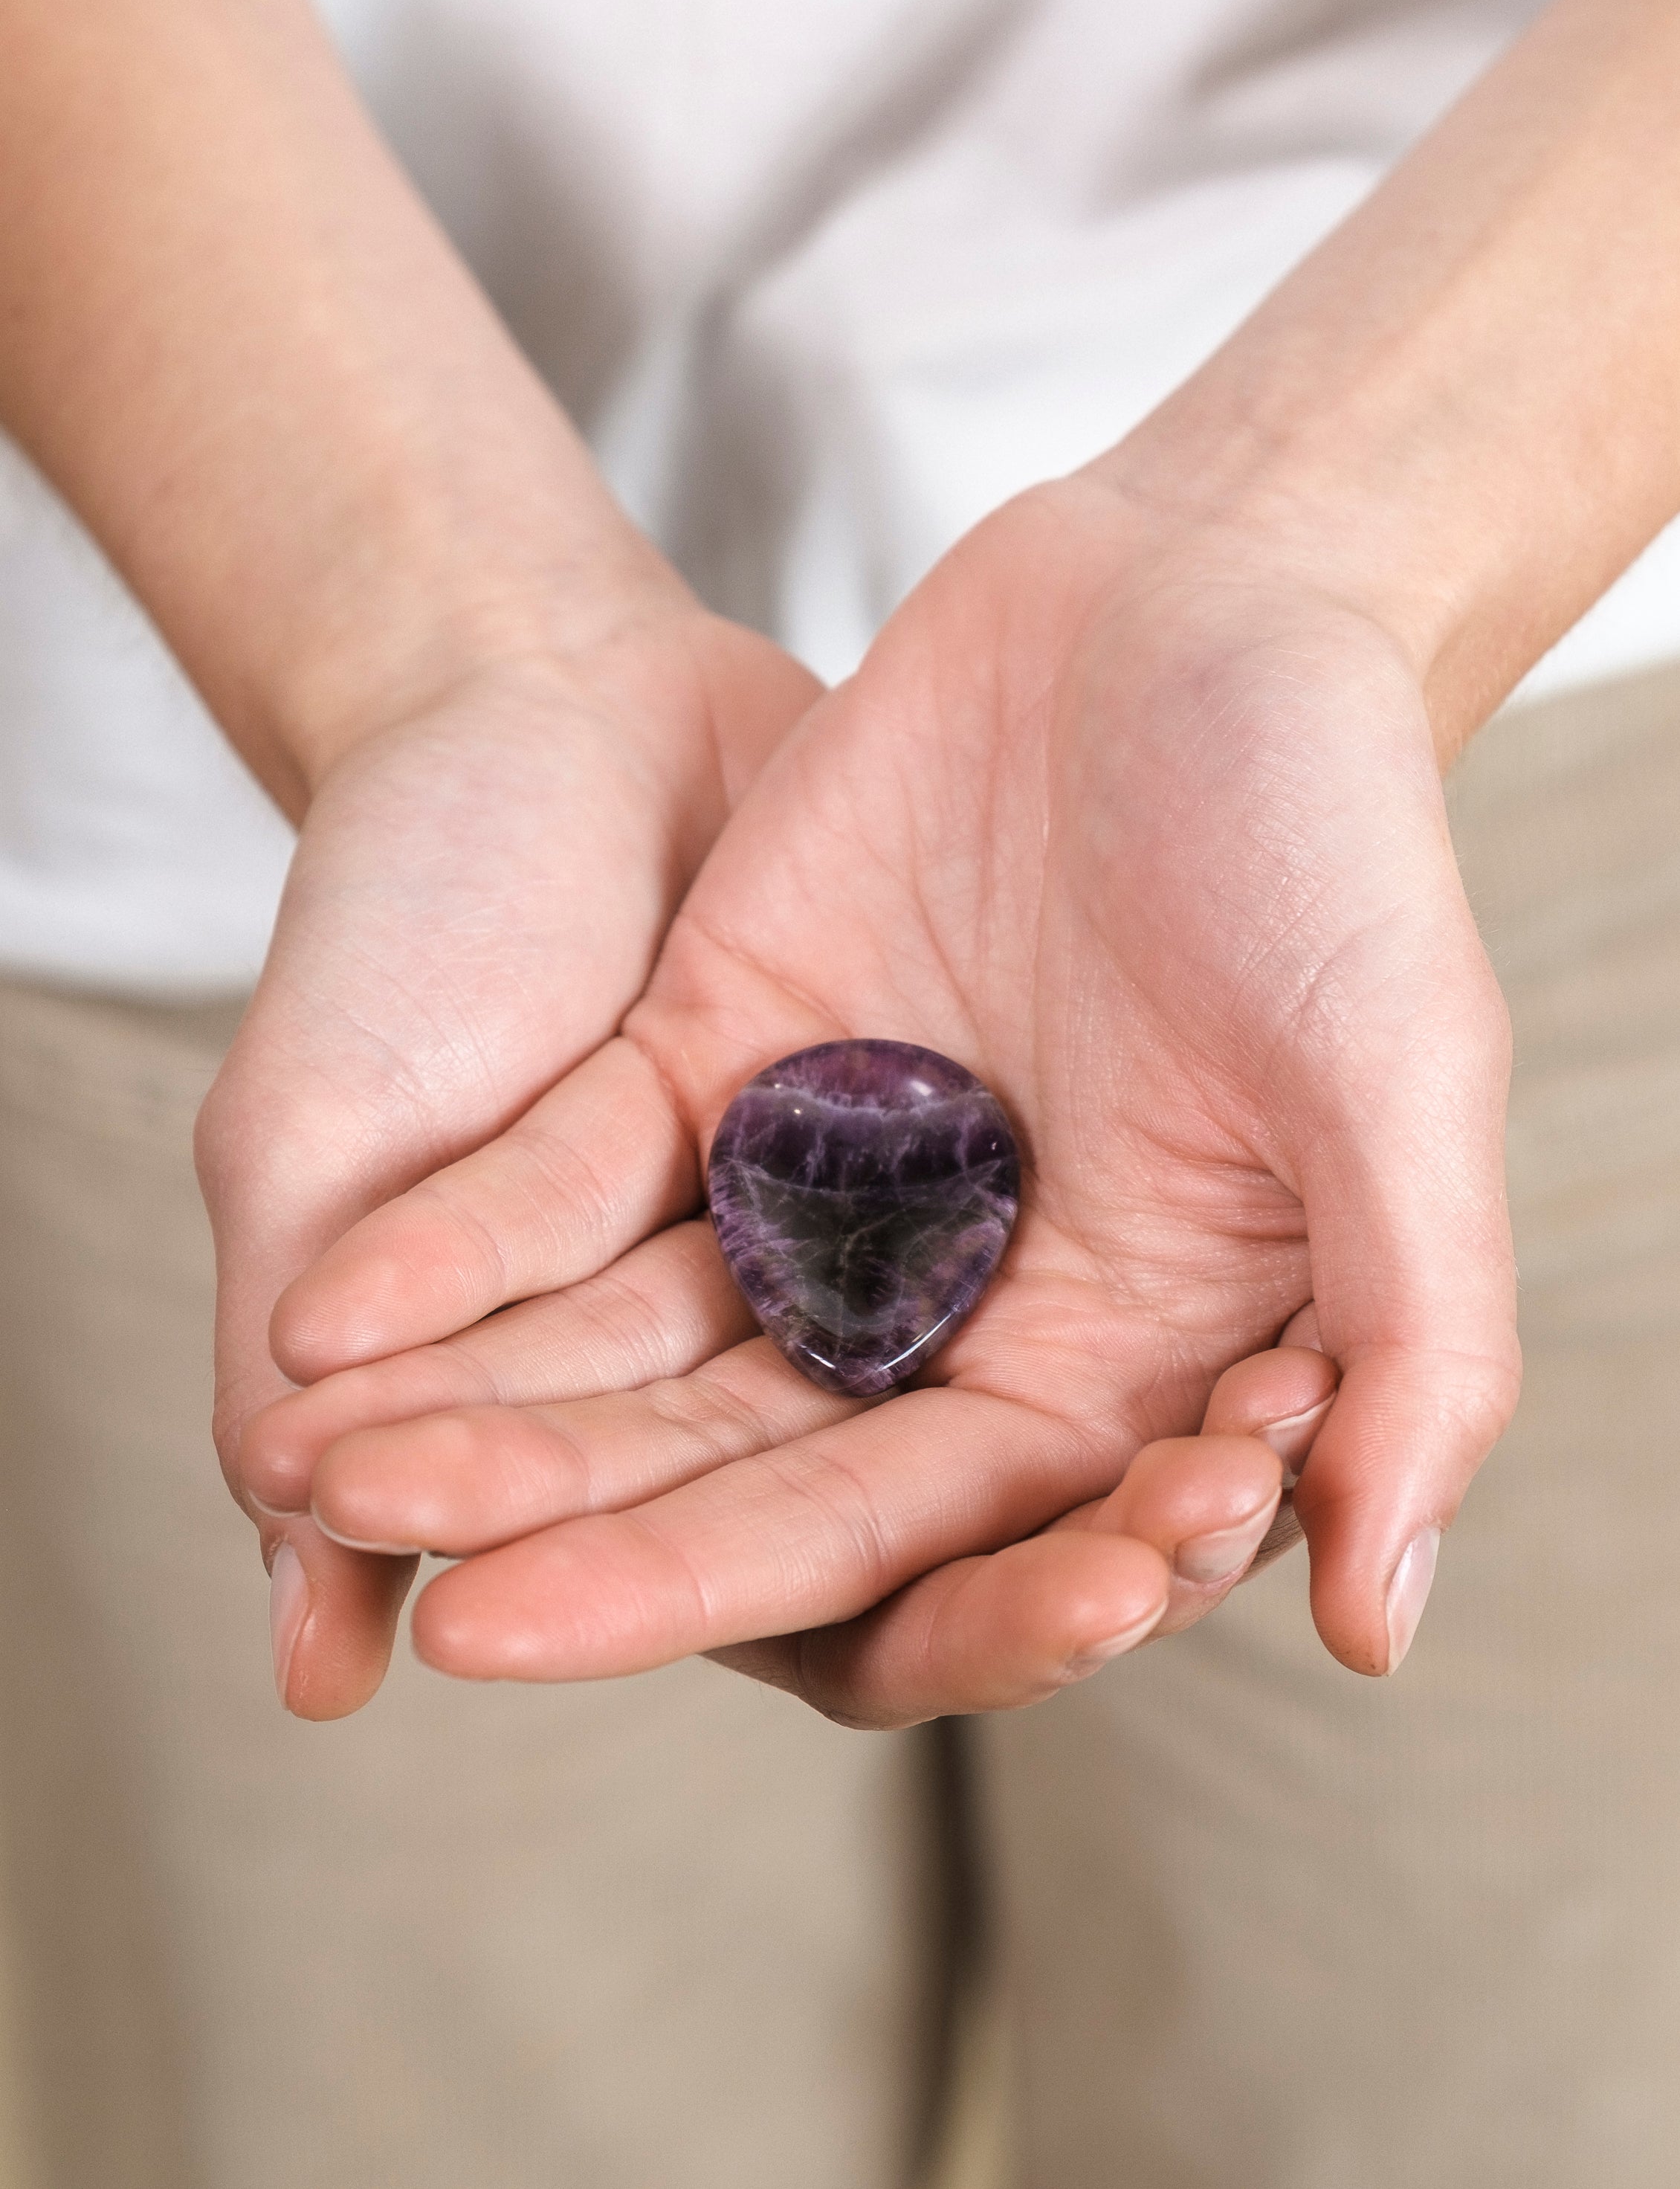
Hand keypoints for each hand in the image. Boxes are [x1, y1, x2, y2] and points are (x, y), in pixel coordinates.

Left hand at [250, 476, 1518, 1719]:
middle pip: (756, 1474)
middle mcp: (951, 1306)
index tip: (622, 1636)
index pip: (940, 1538)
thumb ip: (1417, 1343)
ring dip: (494, 1425)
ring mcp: (818, 1191)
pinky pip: (568, 1186)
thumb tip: (1379, 1624)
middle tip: (458, 1614)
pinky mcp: (711, 1065)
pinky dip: (460, 1249)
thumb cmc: (1336, 838)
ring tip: (334, 1485)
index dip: (794, 1592)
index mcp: (1111, 1357)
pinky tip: (331, 1320)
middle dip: (610, 1548)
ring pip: (636, 1351)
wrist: (1192, 595)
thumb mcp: (1401, 1082)